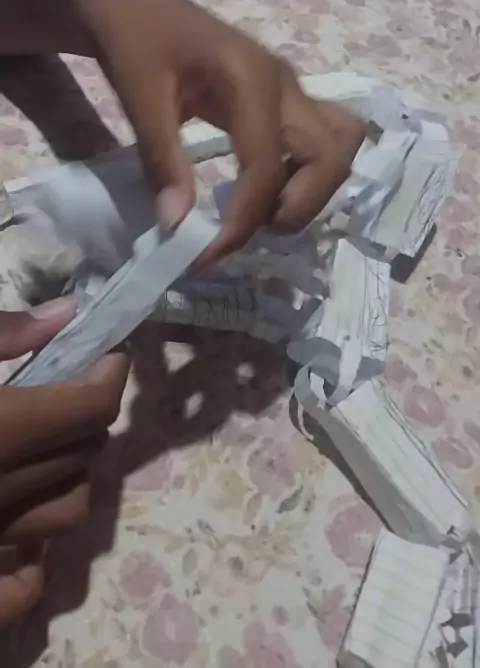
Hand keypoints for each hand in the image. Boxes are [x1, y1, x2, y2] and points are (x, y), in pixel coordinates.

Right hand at [0, 302, 128, 625]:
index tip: (110, 357)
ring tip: (48, 449)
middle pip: (86, 451)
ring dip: (73, 474)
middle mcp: (3, 488)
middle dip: (88, 415)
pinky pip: (23, 587)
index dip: (110, 376)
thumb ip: (2, 333)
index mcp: (2, 430)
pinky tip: (25, 537)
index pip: (91, 408)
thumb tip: (69, 314)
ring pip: (71, 511)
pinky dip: (34, 563)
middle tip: (68, 391)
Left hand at [72, 0, 364, 263]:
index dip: (242, 222)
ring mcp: (289, 88)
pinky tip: (262, 190)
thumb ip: (163, 162)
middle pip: (331, 154)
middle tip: (247, 230)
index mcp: (251, 78)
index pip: (266, 166)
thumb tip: (178, 228)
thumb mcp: (140, 97)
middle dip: (298, 205)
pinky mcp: (282, 97)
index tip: (205, 257)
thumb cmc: (131, 36)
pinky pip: (320, 139)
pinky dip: (306, 172)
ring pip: (337, 144)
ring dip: (312, 188)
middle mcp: (284, 83)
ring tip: (259, 210)